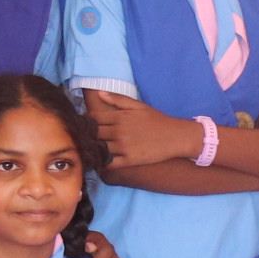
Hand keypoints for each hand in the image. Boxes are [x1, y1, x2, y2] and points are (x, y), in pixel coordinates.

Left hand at [83, 91, 198, 170]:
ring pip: (98, 148)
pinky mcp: (130, 160)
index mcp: (119, 117)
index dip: (85, 120)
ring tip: (88, 149)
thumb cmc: (157, 120)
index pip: (92, 118)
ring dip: (92, 148)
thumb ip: (118, 100)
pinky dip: (101, 162)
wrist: (176, 136)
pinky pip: (109, 163)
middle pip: (92, 133)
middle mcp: (119, 131)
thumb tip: (99, 93)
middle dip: (86, 135)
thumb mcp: (138, 106)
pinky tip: (99, 160)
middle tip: (82, 138)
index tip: (83, 124)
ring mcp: (124, 147)